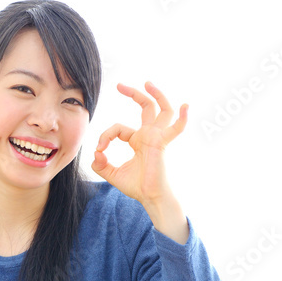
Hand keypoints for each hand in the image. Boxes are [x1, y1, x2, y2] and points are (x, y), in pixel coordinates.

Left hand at [91, 81, 187, 206]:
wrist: (149, 197)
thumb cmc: (136, 186)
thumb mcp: (112, 174)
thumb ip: (100, 164)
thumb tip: (95, 153)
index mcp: (138, 140)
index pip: (118, 128)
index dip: (105, 136)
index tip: (99, 150)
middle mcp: (149, 135)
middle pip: (146, 107)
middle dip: (134, 94)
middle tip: (119, 85)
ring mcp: (157, 137)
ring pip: (162, 110)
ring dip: (157, 95)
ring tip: (147, 83)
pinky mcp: (162, 143)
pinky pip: (176, 129)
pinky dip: (182, 118)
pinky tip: (186, 106)